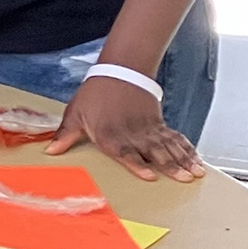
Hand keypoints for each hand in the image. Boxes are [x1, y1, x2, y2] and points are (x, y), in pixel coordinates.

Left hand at [47, 75, 203, 182]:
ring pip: (169, 146)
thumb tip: (50, 152)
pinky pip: (175, 138)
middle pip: (154, 152)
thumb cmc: (94, 94)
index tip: (150, 176)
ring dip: (183, 160)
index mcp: (110, 135)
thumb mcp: (75, 113)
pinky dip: (187, 149)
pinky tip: (197, 161)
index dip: (137, 164)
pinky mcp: (158, 124)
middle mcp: (132, 134)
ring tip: (196, 173)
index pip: (125, 152)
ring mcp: (148, 129)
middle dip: (170, 166)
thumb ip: (65, 135)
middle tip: (184, 178)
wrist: (119, 70)